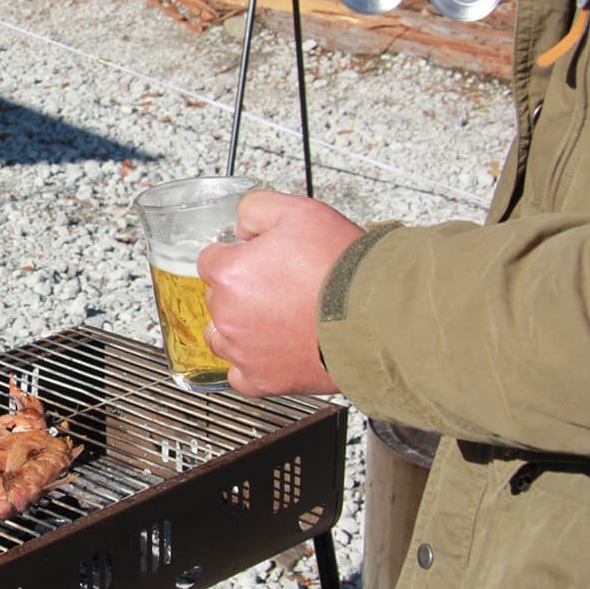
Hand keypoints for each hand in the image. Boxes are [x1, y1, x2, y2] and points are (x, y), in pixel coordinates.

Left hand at [197, 190, 365, 396]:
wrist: (377, 314)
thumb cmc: (341, 268)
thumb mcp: (297, 212)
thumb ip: (256, 209)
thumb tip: (241, 225)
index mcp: (228, 273)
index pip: (212, 260)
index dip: (238, 257)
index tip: (259, 261)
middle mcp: (227, 313)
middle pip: (218, 297)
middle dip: (241, 291)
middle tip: (280, 287)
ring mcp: (243, 349)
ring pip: (222, 336)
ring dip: (241, 327)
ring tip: (275, 318)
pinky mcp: (263, 379)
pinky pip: (240, 375)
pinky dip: (252, 364)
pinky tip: (271, 350)